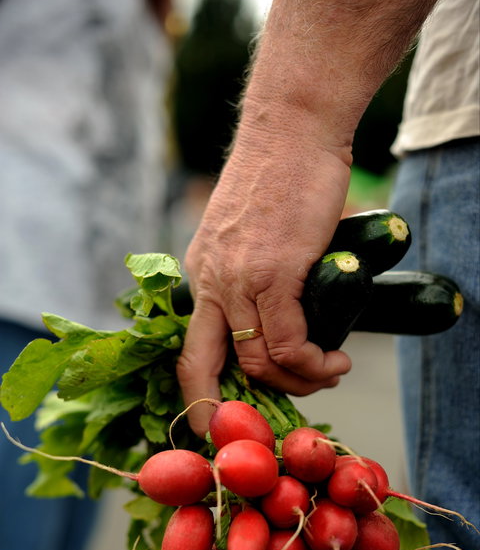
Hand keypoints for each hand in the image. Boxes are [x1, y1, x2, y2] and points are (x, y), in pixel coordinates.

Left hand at [176, 112, 352, 435]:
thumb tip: (286, 316)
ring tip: (326, 372)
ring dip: (296, 381)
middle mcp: (212, 281)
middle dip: (220, 410)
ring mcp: (239, 279)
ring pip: (257, 362)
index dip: (198, 392)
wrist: (293, 128)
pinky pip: (287, 343)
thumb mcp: (251, 233)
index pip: (190, 348)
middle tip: (265, 421)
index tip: (216, 417)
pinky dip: (312, 363)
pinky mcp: (273, 272)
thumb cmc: (280, 176)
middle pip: (202, 366)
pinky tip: (333, 361)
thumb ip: (256, 276)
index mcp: (203, 274)